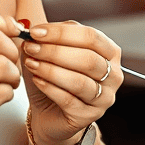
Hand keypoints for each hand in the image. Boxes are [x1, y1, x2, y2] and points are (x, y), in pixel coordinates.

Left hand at [21, 21, 120, 144]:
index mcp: (110, 52)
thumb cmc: (54, 78)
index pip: (91, 36)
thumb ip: (47, 38)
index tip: (35, 32)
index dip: (62, 33)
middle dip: (55, 51)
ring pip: (79, 81)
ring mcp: (104, 98)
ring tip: (30, 63)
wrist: (49, 113)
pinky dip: (50, 88)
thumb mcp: (52, 52)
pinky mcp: (89, 116)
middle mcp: (113, 75)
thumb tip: (31, 28)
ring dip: (51, 70)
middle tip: (30, 47)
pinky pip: (69, 100)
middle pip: (88, 59)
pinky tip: (36, 80)